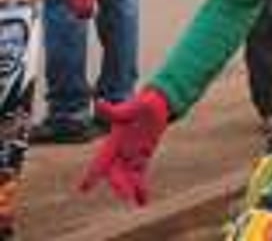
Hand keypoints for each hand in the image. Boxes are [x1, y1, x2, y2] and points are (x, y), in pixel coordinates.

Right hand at [79, 88, 170, 205]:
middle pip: (116, 173)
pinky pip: (141, 176)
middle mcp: (120, 152)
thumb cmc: (141, 105)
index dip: (91, 176)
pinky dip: (142, 188)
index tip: (82, 190)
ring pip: (128, 177)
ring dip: (131, 189)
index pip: (100, 162)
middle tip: (125, 196)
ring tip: (138, 202)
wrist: (155, 105)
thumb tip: (98, 102)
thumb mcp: (128, 108)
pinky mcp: (143, 157)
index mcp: (113, 142)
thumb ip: (113, 110)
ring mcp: (131, 156)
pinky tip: (144, 202)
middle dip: (119, 184)